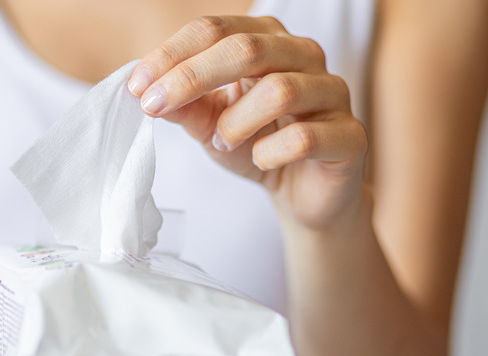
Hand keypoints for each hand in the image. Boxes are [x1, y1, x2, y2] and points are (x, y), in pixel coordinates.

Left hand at [128, 16, 367, 230]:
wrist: (303, 194)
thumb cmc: (257, 146)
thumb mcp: (210, 124)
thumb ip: (183, 106)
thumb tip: (143, 92)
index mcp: (268, 40)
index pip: (215, 29)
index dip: (171, 55)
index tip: (137, 87)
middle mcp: (303, 56)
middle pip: (246, 49)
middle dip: (191, 77)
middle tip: (155, 106)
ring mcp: (332, 93)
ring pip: (280, 90)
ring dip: (235, 122)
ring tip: (221, 143)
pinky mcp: (350, 136)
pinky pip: (305, 136)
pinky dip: (268, 151)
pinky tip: (259, 159)